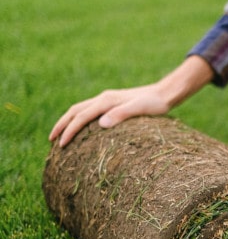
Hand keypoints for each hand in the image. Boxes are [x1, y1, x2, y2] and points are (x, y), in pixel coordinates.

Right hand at [49, 56, 213, 145]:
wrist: (165, 94)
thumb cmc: (155, 104)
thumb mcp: (140, 110)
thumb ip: (121, 115)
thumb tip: (101, 123)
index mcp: (107, 101)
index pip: (81, 116)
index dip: (69, 130)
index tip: (61, 145)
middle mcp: (104, 98)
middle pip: (75, 111)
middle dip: (62, 125)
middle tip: (52, 141)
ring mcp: (108, 100)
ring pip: (81, 109)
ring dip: (68, 121)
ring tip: (61, 136)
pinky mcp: (113, 103)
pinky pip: (90, 111)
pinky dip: (80, 119)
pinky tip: (82, 129)